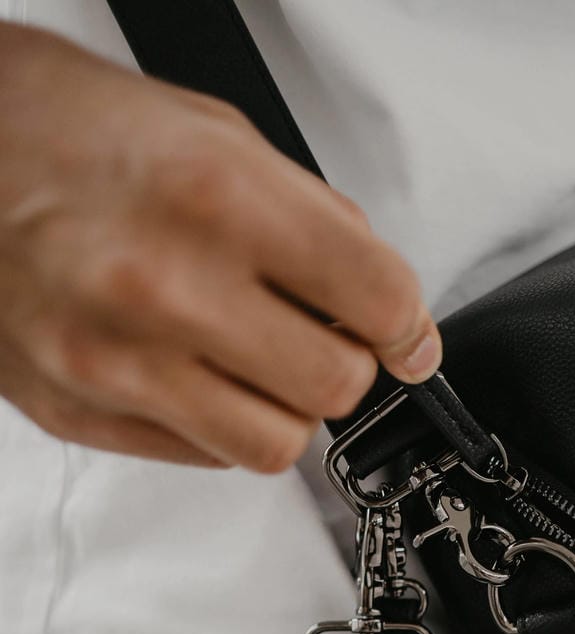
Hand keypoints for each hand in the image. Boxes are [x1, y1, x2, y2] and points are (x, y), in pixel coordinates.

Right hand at [0, 24, 441, 471]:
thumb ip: (304, 213)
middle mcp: (164, 287)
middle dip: (345, 364)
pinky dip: (218, 424)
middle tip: (323, 338)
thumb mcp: (205, 129)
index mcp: (213, 197)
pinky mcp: (80, 412)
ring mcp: (117, 363)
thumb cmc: (57, 128)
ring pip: (274, 445)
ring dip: (284, 408)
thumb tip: (375, 293)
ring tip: (257, 361)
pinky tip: (195, 371)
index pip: (375, 298)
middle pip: (334, 387)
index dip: (407, 325)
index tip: (406, 336)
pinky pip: (201, 455)